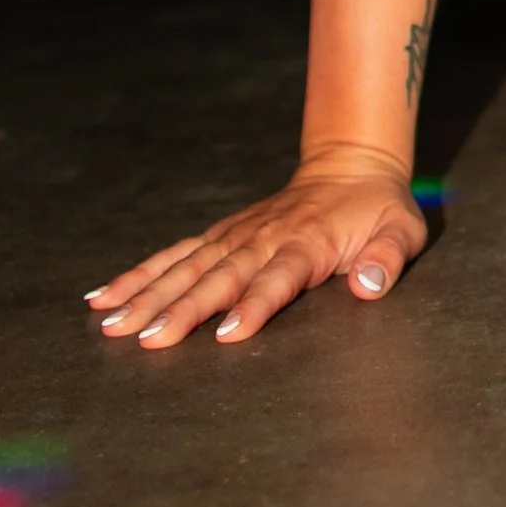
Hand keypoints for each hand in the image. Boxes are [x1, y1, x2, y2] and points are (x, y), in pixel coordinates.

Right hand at [86, 151, 426, 349]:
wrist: (351, 167)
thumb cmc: (379, 210)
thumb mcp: (402, 231)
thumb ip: (387, 259)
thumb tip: (370, 285)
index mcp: (306, 244)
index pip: (277, 278)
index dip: (255, 305)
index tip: (229, 333)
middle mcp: (262, 239)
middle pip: (218, 278)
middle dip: (181, 309)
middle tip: (145, 339)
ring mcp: (235, 236)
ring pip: (185, 268)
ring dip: (147, 295)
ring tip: (109, 323)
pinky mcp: (219, 236)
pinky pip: (173, 256)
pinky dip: (138, 274)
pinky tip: (104, 296)